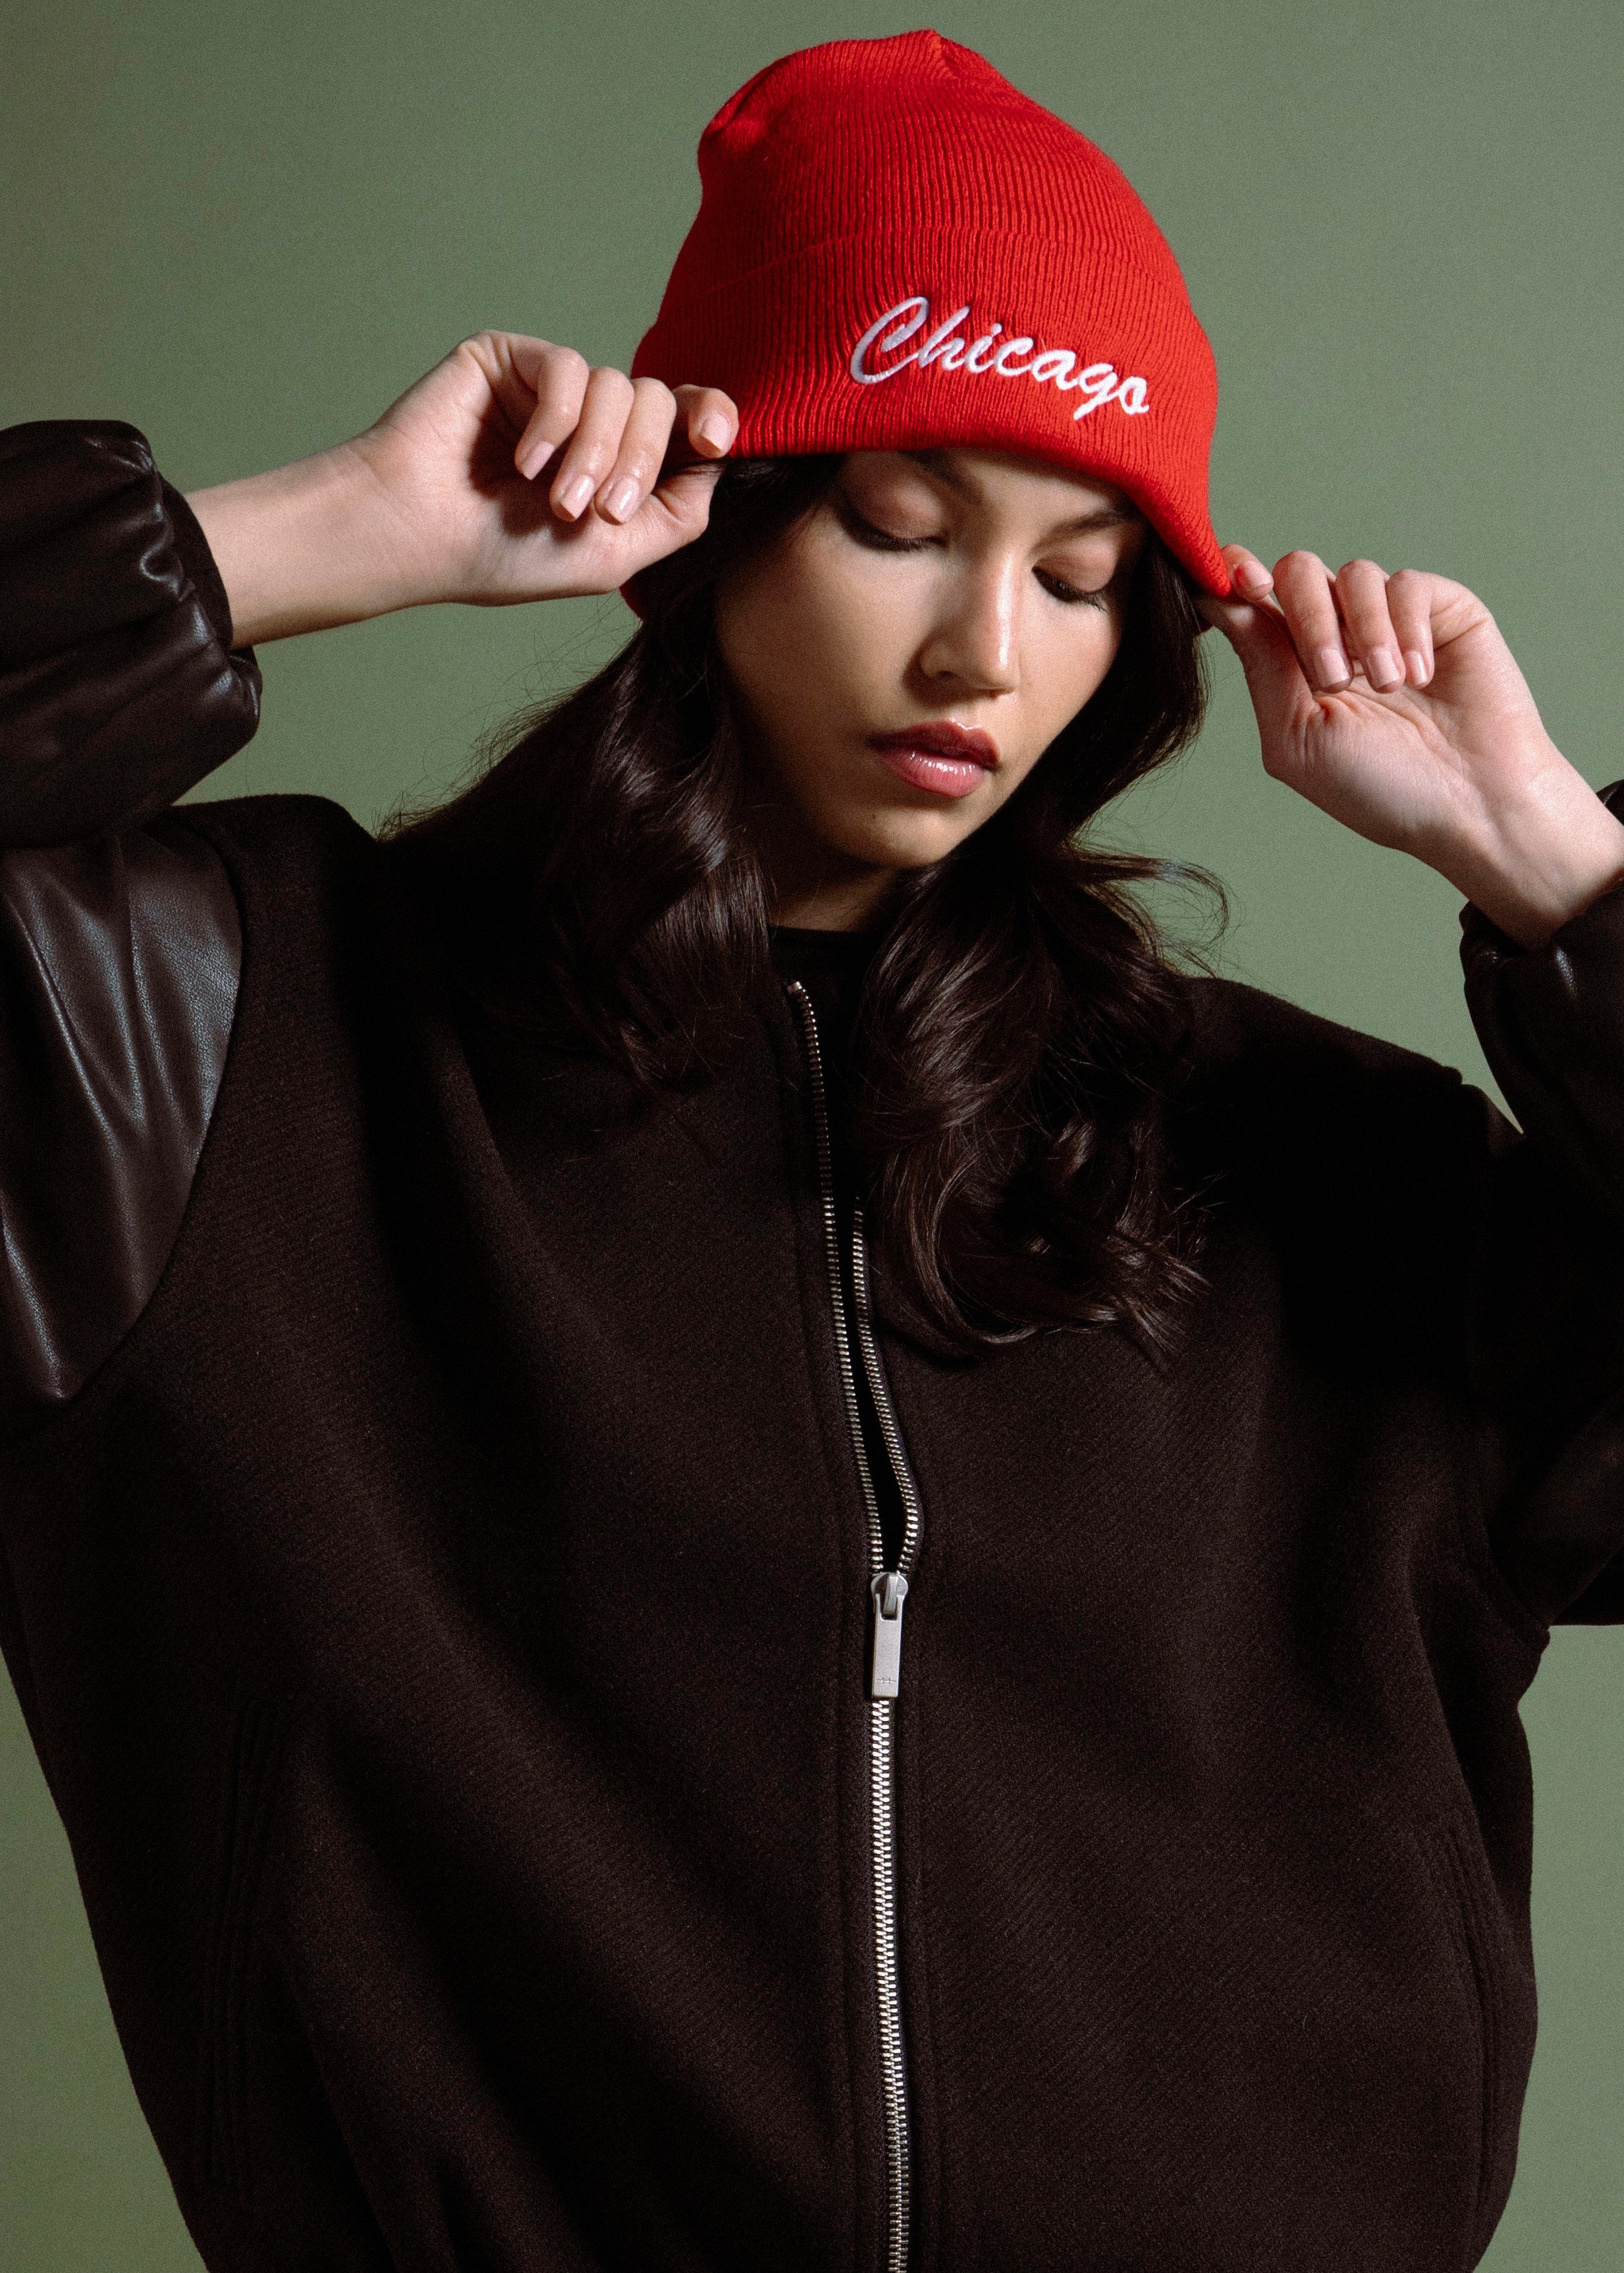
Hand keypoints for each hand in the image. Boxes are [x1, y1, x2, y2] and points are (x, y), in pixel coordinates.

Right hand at [187, 333, 737, 643]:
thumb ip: (680, 513)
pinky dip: (555, 425)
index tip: (714, 440)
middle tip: (598, 511)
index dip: (714, 419)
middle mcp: (594, 421)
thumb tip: (720, 460)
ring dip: (594, 454)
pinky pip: (571, 371)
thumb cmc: (506, 557)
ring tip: (553, 500)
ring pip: (621, 386)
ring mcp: (555, 388)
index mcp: (621, 464)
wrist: (422, 535)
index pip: (688, 422)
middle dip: (638, 461)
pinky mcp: (515, 359)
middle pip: (661, 406)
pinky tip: (522, 463)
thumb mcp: (616, 554)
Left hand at [1199, 546, 1623, 946]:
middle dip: (1308, 619)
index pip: (1250, 597)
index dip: (1236, 575)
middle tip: (1332, 678)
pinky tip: (1422, 677)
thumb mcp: (1298, 736)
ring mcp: (1390, 618)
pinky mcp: (1441, 608)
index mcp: (1291, 665)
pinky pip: (1406, 584)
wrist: (1471, 803)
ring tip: (1390, 688)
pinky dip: (1407, 629)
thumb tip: (1209, 598)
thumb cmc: (1380, 786)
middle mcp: (1338, 633)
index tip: (1241, 583)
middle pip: (1298, 573)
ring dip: (1364, 634)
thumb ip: (1258, 665)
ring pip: (1355, 574)